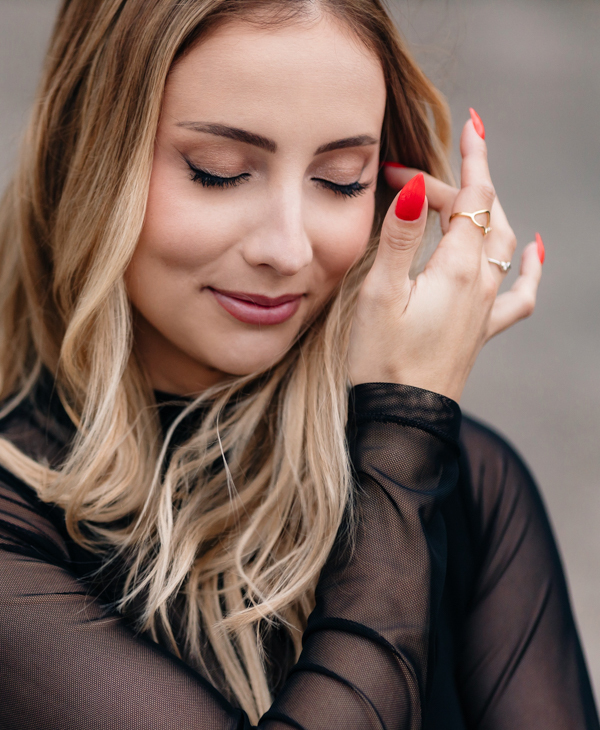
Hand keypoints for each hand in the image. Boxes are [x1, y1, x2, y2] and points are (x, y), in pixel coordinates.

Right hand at [347, 113, 543, 400]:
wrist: (400, 417)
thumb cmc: (380, 360)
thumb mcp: (379, 293)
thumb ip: (400, 237)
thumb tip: (419, 186)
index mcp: (459, 268)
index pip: (472, 198)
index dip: (463, 162)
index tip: (459, 127)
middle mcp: (482, 283)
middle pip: (486, 215)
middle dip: (463, 183)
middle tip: (413, 172)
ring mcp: (485, 307)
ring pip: (503, 242)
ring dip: (489, 209)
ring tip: (470, 189)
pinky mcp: (480, 329)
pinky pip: (520, 291)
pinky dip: (531, 265)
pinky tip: (535, 251)